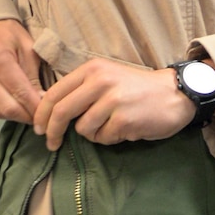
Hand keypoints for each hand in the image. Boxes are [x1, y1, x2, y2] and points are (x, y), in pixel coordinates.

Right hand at [0, 19, 44, 123]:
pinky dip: (0, 111)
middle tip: (40, 117)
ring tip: (26, 111)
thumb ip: (34, 76)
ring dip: (14, 116)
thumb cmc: (7, 35)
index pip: (21, 93)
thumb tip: (41, 103)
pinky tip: (10, 104)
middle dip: (26, 116)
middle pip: (7, 108)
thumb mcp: (27, 47)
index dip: (36, 108)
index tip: (48, 114)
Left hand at [33, 60, 195, 150]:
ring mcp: (112, 101)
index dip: (42, 114)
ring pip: (83, 129)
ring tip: (110, 127)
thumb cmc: (138, 89)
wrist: (175, 94)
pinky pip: (103, 138)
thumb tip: (52, 114)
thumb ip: (82, 90)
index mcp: (91, 70)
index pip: (54, 93)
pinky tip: (124, 130)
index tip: (39, 129)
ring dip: (93, 134)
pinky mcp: (124, 120)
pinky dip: (110, 139)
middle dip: (53, 132)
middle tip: (52, 145)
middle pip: (62, 112)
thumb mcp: (107, 78)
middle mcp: (100, 81)